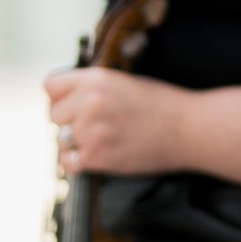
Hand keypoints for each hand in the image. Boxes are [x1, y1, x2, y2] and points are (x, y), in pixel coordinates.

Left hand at [45, 64, 191, 175]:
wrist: (189, 129)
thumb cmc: (163, 106)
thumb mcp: (124, 82)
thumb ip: (93, 88)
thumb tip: (67, 98)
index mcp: (95, 79)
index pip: (50, 87)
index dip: (61, 96)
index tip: (71, 103)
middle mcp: (88, 102)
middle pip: (54, 115)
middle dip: (69, 121)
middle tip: (95, 124)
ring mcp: (91, 131)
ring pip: (61, 140)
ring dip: (76, 142)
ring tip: (104, 139)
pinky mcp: (97, 156)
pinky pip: (69, 162)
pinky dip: (80, 162)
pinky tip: (99, 154)